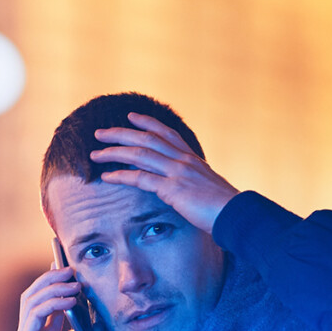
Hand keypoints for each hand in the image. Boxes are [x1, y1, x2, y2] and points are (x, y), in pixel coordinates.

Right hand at [12, 266, 102, 330]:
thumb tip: (100, 318)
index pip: (46, 302)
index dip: (55, 283)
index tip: (70, 269)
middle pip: (34, 295)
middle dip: (52, 278)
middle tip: (72, 269)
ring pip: (31, 300)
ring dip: (52, 286)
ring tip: (73, 281)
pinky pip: (34, 315)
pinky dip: (51, 302)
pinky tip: (70, 299)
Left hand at [90, 112, 238, 233]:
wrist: (237, 215)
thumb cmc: (224, 208)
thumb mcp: (207, 188)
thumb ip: (193, 182)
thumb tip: (184, 187)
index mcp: (192, 158)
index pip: (167, 134)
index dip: (147, 123)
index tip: (131, 116)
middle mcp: (183, 160)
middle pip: (146, 139)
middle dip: (120, 134)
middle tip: (99, 133)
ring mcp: (177, 172)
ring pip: (139, 154)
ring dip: (114, 152)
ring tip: (94, 153)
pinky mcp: (172, 188)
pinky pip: (140, 178)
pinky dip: (121, 175)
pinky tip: (106, 176)